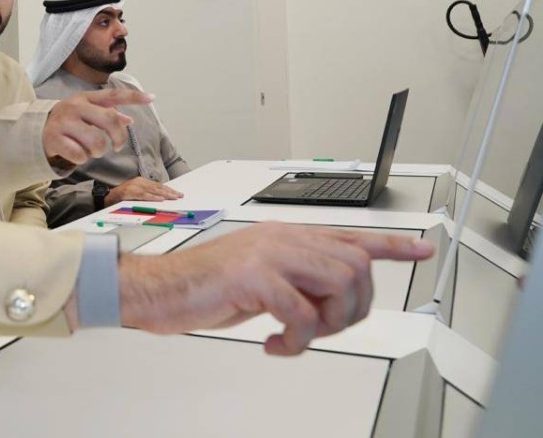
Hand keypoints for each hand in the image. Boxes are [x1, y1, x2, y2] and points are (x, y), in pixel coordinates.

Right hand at [43, 88, 152, 167]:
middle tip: (117, 146)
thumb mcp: (85, 113)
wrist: (33, 131)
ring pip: (97, 142)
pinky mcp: (54, 139)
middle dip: (118, 138)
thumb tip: (129, 119)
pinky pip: (80, 155)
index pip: (113, 95)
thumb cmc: (67, 123)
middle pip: (110, 120)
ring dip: (99, 152)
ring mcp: (64, 122)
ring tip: (93, 152)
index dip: (133, 97)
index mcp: (85, 98)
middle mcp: (76, 106)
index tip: (152, 98)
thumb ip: (106, 114)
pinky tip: (78, 156)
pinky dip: (83, 159)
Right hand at [105, 178, 182, 205]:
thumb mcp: (136, 192)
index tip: (177, 193)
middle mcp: (139, 182)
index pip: (158, 185)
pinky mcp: (130, 192)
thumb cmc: (122, 196)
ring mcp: (134, 187)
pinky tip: (159, 199)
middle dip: (169, 192)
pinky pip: (143, 195)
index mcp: (141, 181)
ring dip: (164, 194)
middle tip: (179, 196)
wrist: (107, 196)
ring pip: (152, 190)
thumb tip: (160, 198)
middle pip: (157, 187)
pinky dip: (152, 197)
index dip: (168, 189)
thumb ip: (146, 193)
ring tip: (173, 197)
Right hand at [115, 222, 432, 354]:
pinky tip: (275, 344)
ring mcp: (268, 253)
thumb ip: (294, 280)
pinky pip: (303, 314)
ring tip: (297, 335)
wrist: (157, 289)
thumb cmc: (201, 286)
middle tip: (321, 328)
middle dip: (352, 309)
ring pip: (339, 285)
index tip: (422, 250)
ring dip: (328, 323)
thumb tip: (326, 304)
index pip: (349, 235)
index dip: (391, 245)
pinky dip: (297, 341)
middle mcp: (281, 237)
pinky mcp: (253, 276)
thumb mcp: (257, 279)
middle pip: (355, 267)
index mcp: (284, 235)